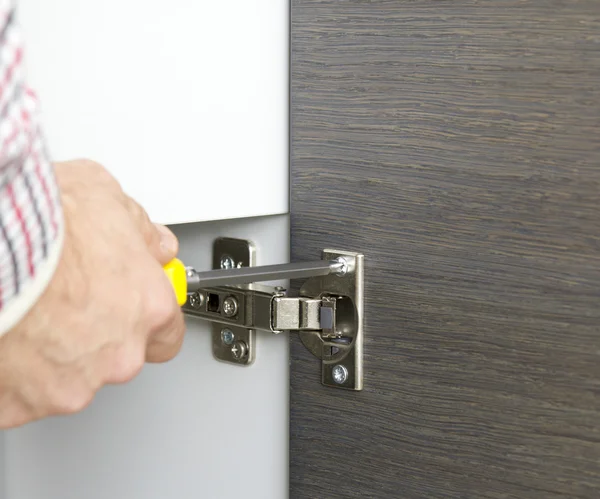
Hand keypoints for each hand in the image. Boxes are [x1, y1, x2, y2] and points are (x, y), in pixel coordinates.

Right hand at [0, 160, 185, 427]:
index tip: (134, 312)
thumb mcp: (106, 198)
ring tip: (29, 314)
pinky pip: (22, 394)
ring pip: (68, 378)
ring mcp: (68, 385)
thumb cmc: (38, 223)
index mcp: (148, 309)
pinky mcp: (19, 405)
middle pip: (117, 357)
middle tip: (65, 303)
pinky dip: (14, 374)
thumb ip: (141, 231)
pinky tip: (8, 334)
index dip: (147, 322)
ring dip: (53, 354)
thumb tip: (156, 245)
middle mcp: (117, 356)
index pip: (168, 335)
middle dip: (97, 336)